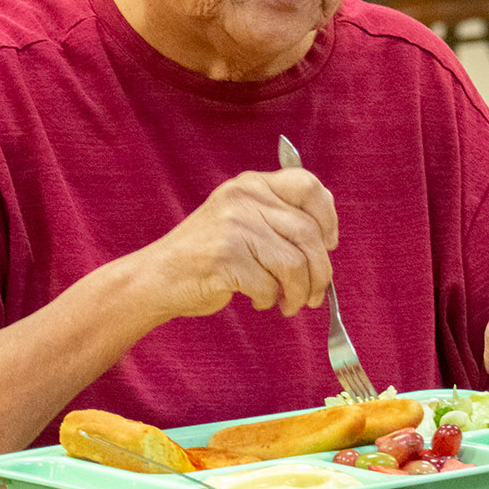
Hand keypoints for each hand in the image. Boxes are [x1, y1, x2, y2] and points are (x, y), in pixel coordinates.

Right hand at [132, 168, 338, 321]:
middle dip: (320, 272)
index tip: (329, 243)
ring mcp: (234, 227)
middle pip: (308, 233)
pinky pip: (270, 286)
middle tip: (315, 294)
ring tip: (289, 303)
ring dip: (299, 292)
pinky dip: (270, 300)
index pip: (308, 185)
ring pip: (295, 264)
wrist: (159, 277)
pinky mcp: (226, 258)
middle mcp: (245, 199)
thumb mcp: (241, 217)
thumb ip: (277, 216)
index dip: (328, 217)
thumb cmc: (208, 253)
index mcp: (252, 184)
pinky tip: (258, 300)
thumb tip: (327, 239)